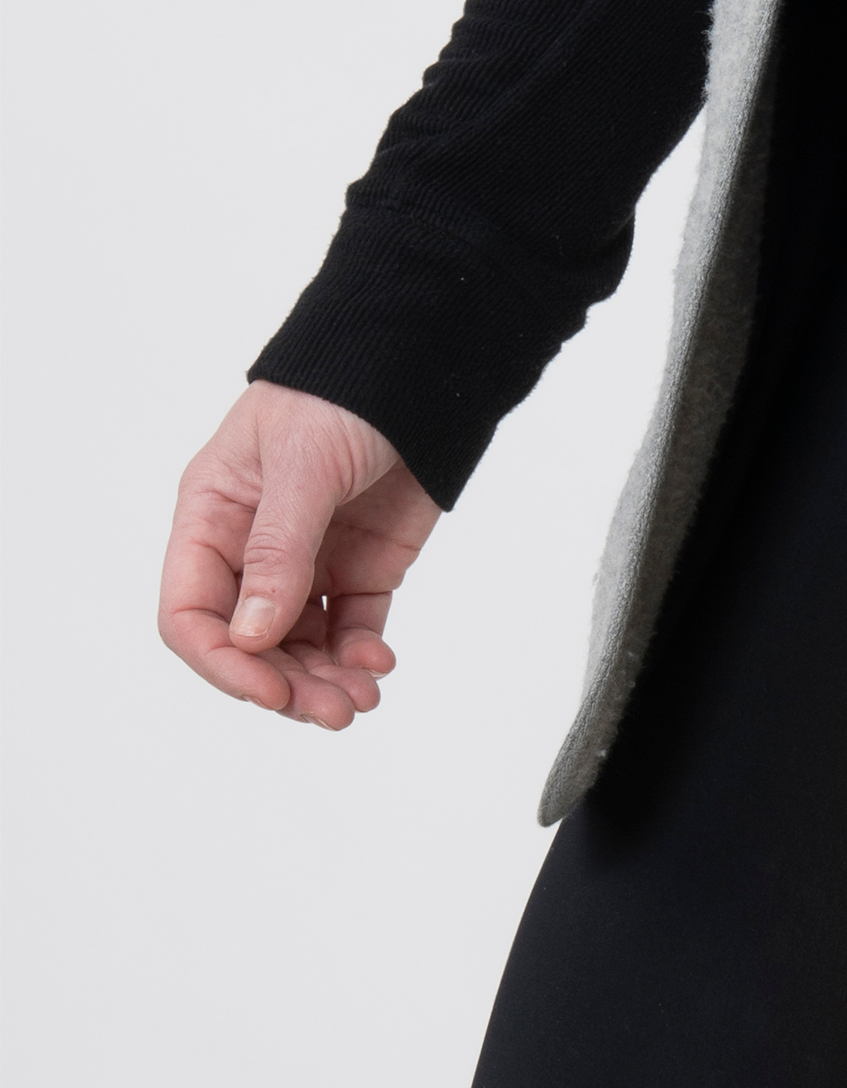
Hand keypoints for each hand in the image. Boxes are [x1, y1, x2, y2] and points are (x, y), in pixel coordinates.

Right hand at [158, 382, 441, 727]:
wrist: (415, 376)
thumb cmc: (339, 398)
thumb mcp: (300, 469)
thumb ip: (277, 552)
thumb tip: (253, 633)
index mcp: (211, 518)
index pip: (191, 613)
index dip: (224, 662)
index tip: (270, 689)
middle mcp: (251, 549)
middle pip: (250, 644)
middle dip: (286, 684)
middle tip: (333, 711)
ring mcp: (307, 563)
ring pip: (302, 647)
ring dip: (326, 681)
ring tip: (362, 700)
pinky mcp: (361, 570)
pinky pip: (351, 629)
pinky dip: (362, 656)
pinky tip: (379, 663)